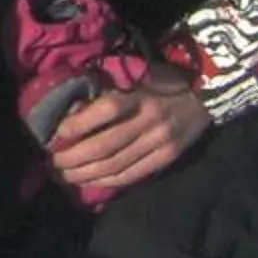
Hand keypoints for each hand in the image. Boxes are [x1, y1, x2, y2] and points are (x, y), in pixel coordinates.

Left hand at [45, 67, 210, 196]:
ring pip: (116, 165)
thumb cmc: (162, 80)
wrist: (206, 95)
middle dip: (73, 157)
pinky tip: (90, 182)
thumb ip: (108, 90)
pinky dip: (108, 181)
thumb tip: (73, 108)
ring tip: (63, 176)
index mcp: (139, 95)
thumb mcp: (137, 75)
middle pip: (105, 145)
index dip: (77, 124)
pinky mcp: (167, 158)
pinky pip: (133, 175)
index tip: (55, 133)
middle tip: (51, 162)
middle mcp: (149, 121)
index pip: (105, 111)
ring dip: (85, 174)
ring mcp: (160, 142)